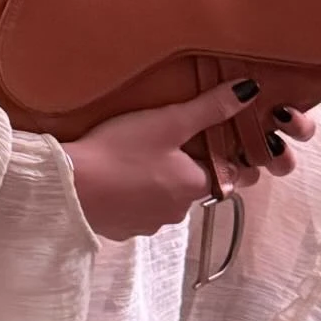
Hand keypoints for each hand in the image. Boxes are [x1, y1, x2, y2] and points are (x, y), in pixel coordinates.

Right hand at [64, 80, 314, 242]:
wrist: (70, 188)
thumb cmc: (120, 151)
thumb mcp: (167, 121)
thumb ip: (209, 107)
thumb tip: (250, 90)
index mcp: (195, 186)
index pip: (232, 176)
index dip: (230, 158)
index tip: (221, 141)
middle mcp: (179, 211)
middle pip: (195, 186)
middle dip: (188, 167)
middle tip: (169, 140)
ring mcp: (149, 224)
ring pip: (165, 200)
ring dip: (158, 183)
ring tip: (137, 158)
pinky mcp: (122, 229)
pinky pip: (137, 210)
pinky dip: (133, 196)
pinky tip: (117, 179)